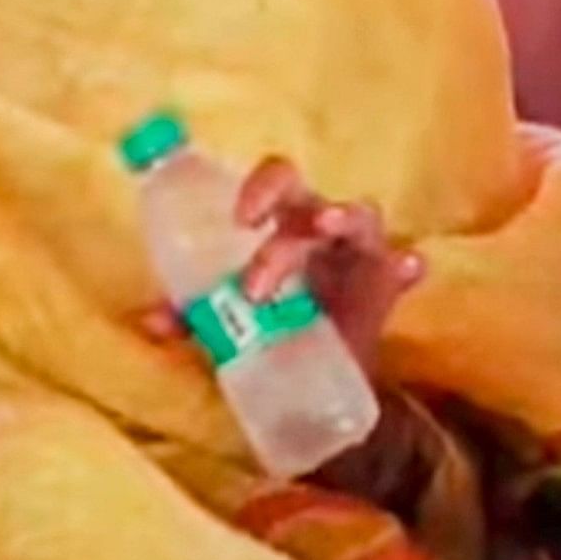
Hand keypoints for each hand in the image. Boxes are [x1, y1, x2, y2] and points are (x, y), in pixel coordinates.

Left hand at [129, 157, 423, 372]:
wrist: (313, 378)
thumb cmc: (268, 326)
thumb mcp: (224, 321)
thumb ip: (193, 316)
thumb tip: (152, 320)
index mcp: (285, 222)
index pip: (277, 180)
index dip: (262, 188)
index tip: (241, 219)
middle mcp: (324, 227)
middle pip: (313, 200)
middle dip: (287, 230)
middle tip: (255, 287)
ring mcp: (361, 253)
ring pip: (361, 219)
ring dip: (343, 218)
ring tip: (327, 226)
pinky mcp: (387, 287)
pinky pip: (404, 267)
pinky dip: (406, 265)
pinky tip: (408, 268)